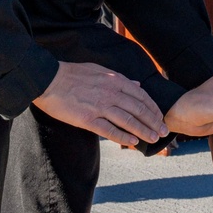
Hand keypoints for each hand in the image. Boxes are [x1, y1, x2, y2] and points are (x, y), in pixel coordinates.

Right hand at [33, 61, 167, 146]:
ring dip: (144, 131)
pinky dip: (124, 137)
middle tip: (164, 132)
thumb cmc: (73, 74)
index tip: (161, 118)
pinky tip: (133, 142)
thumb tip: (136, 84)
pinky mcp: (88, 119)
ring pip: (128, 121)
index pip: (141, 96)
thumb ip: (120, 78)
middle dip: (154, 122)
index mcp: (115, 80)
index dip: (154, 109)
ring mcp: (100, 107)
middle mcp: (111, 93)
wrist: (48, 79)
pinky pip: (110, 130)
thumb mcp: (100, 70)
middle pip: (139, 110)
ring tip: (154, 139)